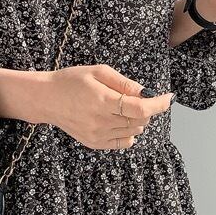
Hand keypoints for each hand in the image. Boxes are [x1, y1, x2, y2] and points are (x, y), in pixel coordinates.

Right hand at [41, 64, 173, 149]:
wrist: (47, 99)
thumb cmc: (71, 81)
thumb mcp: (98, 72)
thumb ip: (123, 83)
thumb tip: (145, 92)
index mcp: (103, 101)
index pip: (140, 108)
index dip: (158, 104)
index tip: (169, 98)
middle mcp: (101, 121)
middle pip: (140, 121)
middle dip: (145, 109)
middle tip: (134, 97)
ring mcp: (97, 135)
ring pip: (134, 131)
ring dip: (136, 120)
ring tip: (121, 107)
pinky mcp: (94, 143)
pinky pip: (123, 142)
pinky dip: (129, 133)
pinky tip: (118, 121)